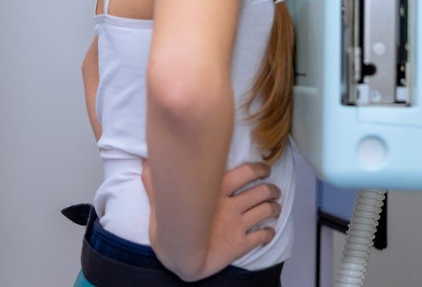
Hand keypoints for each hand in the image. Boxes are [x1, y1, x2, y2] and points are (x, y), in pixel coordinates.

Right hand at [141, 160, 281, 278]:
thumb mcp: (160, 199)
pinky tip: (269, 232)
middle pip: (261, 191)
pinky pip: (261, 236)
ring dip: (274, 208)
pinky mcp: (240, 244)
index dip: (260, 169)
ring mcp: (237, 224)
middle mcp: (231, 205)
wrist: (180, 257)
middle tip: (275, 190)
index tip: (266, 170)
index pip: (247, 172)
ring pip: (265, 211)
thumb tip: (145, 163)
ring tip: (276, 207)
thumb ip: (156, 180)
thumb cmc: (170, 229)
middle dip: (272, 189)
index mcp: (216, 190)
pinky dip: (269, 233)